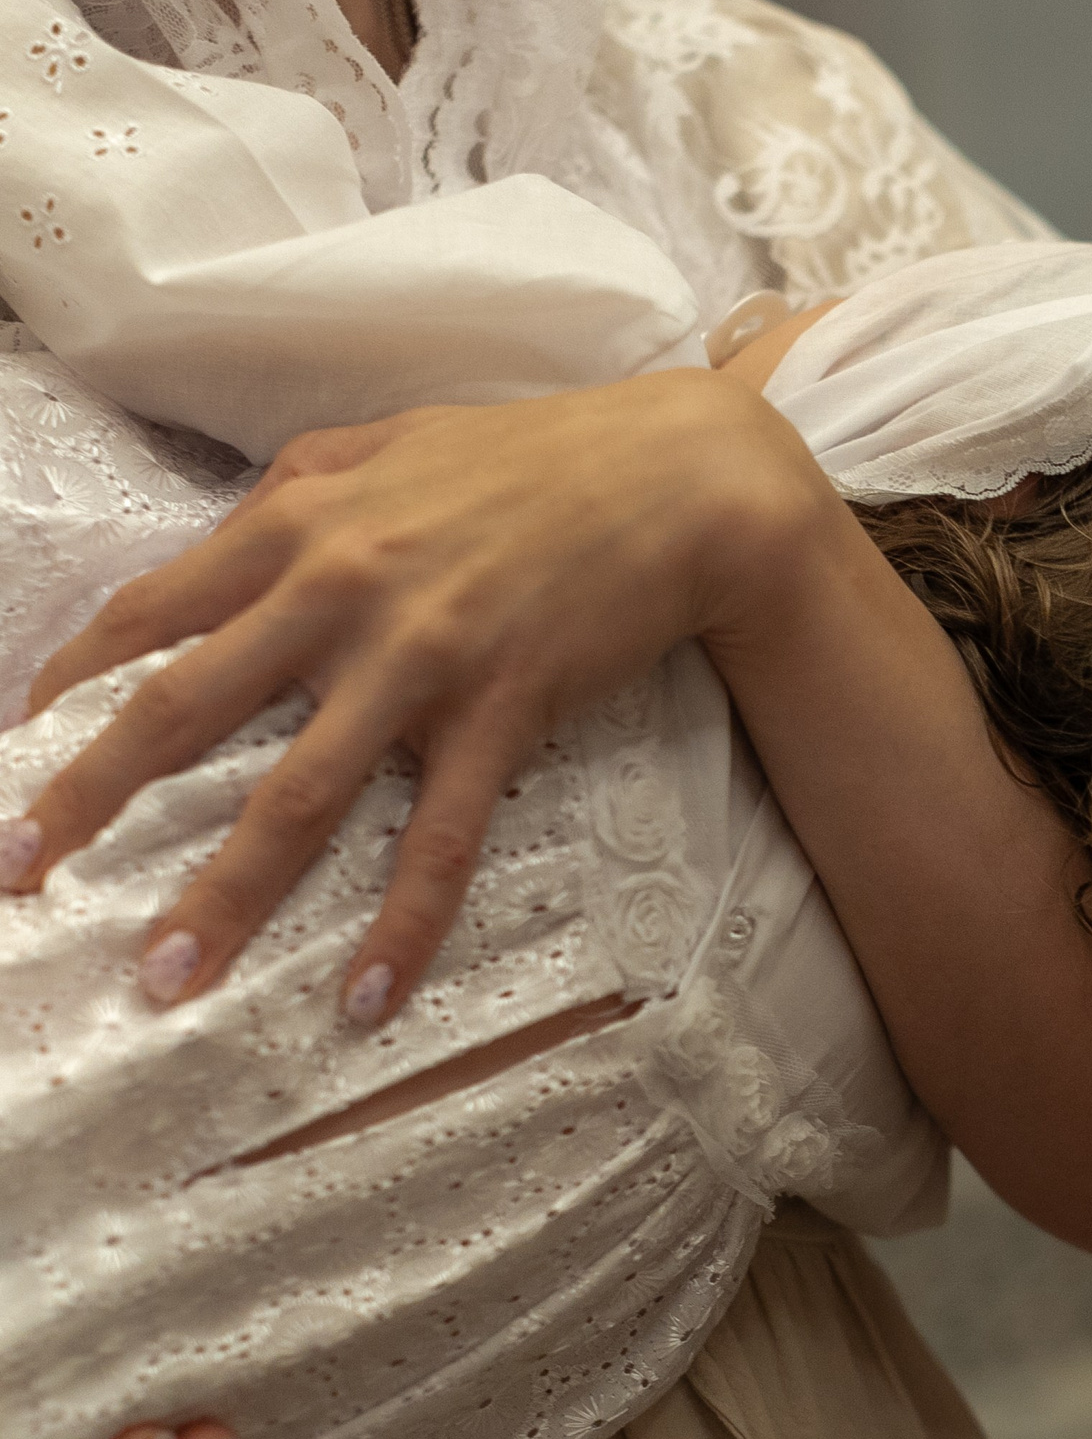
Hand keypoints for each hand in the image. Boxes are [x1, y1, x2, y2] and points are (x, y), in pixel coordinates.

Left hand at [5, 370, 839, 1022]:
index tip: (13, 746)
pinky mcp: (502, 712)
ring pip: (297, 796)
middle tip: (15, 879)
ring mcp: (421, 659)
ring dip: (225, 894)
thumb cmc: (536, 454)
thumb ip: (297, 486)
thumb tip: (227, 534)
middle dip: (88, 802)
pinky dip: (402, 924)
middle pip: (184, 711)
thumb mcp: (389, 441)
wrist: (678, 477)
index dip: (68, 684)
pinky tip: (366, 996)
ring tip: (167, 975)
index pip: (148, 613)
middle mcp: (340, 590)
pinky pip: (439, 838)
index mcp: (299, 520)